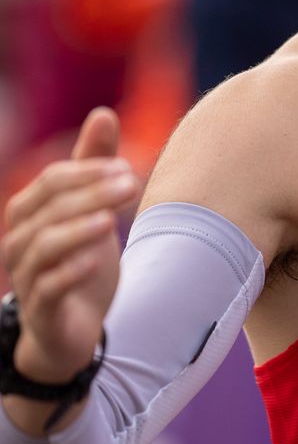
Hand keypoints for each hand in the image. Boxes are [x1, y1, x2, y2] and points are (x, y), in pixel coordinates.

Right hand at [1, 109, 139, 381]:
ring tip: (112, 220)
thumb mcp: (92, 210)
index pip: (52, 181)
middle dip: (91, 194)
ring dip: (79, 229)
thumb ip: (94, 164)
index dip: (88, 170)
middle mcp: (20, 242)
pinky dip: (71, 272)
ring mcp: (27, 278)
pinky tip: (96, 261)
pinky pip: (48, 288)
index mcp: (28, 214)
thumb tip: (102, 112)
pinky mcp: (42, 312)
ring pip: (44, 246)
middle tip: (133, 184)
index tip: (129, 167)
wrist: (71, 331)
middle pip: (50, 208)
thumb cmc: (78, 261)